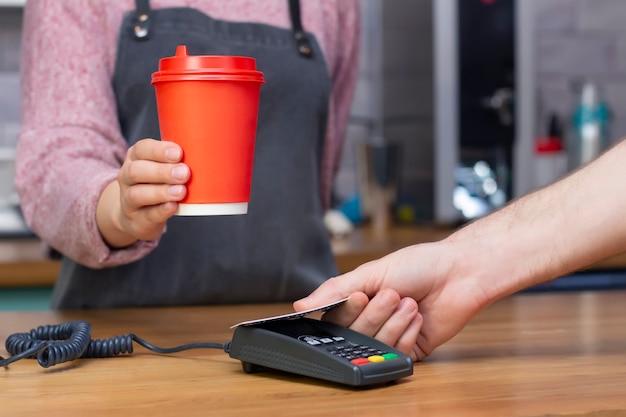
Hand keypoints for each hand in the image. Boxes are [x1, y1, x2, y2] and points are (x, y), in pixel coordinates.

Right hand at [96, 139, 189, 246]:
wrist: (138, 216)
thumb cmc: (157, 185)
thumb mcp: (162, 168)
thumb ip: (177, 161)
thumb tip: (206, 155)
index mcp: (135, 159)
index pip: (141, 149)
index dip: (159, 150)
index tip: (178, 153)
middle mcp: (127, 178)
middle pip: (136, 171)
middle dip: (162, 171)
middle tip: (184, 173)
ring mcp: (128, 201)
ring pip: (137, 194)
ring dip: (161, 192)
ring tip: (181, 191)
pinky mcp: (136, 221)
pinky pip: (146, 215)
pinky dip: (161, 211)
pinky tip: (173, 206)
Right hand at [294, 242, 490, 360]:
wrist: (457, 273)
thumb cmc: (418, 265)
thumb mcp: (371, 272)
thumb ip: (336, 290)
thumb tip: (301, 304)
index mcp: (357, 301)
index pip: (334, 318)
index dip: (348, 311)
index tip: (361, 296)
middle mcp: (371, 320)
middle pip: (354, 333)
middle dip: (376, 314)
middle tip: (392, 294)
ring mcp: (390, 335)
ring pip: (375, 344)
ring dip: (394, 321)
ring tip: (409, 303)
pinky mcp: (410, 349)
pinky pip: (397, 352)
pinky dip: (407, 332)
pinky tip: (417, 316)